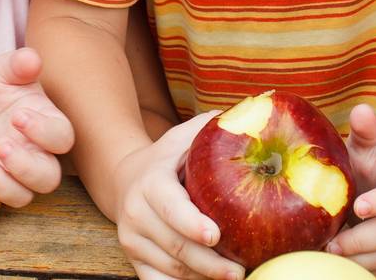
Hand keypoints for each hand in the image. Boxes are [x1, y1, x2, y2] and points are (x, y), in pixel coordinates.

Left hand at [0, 47, 75, 220]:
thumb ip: (18, 64)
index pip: (61, 138)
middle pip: (47, 178)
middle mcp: (36, 156)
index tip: (17, 115)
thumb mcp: (3, 70)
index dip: (44, 132)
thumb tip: (32, 58)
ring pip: (21, 197)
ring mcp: (11, 176)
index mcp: (47, 124)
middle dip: (24, 166)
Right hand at [113, 111, 241, 279]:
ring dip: (203, 279)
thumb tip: (252, 113)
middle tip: (240, 271)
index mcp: (150, 182)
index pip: (170, 207)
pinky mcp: (133, 260)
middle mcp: (135, 213)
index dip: (191, 223)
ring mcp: (132, 240)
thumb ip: (209, 128)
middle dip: (209, 264)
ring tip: (234, 278)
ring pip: (170, 270)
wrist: (123, 179)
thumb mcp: (181, 139)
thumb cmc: (166, 160)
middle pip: (175, 247)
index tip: (215, 235)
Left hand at [325, 106, 375, 276]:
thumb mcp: (368, 140)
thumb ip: (366, 128)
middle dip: (364, 240)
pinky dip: (368, 268)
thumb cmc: (371, 158)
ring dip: (363, 258)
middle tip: (333, 243)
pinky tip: (343, 264)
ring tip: (332, 253)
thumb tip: (361, 111)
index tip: (357, 207)